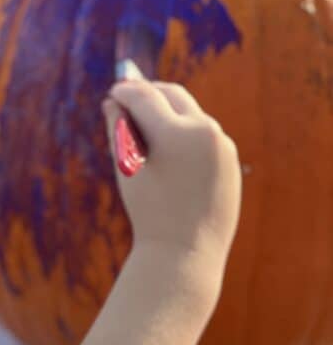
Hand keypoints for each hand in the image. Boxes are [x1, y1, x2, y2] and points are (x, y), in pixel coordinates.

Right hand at [104, 80, 241, 279]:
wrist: (186, 253)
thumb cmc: (149, 213)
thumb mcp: (127, 170)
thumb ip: (119, 130)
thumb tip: (114, 103)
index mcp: (176, 133)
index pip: (146, 97)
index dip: (126, 91)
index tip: (114, 91)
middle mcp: (205, 132)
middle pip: (174, 94)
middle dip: (150, 93)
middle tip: (129, 97)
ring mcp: (223, 145)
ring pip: (191, 114)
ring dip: (169, 112)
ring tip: (146, 122)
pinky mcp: (231, 159)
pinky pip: (205, 136)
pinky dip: (185, 133)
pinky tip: (170, 145)